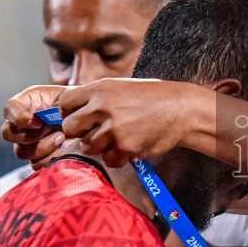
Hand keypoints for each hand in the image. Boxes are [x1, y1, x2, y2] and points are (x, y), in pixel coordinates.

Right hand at [1, 84, 71, 163]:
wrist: (89, 121)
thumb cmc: (77, 105)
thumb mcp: (68, 97)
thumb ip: (54, 102)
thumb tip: (42, 111)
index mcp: (27, 103)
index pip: (10, 109)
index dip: (18, 117)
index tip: (36, 122)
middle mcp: (22, 123)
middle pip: (8, 133)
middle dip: (28, 135)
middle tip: (51, 130)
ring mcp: (28, 142)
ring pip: (21, 151)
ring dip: (43, 147)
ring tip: (62, 138)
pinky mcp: (38, 157)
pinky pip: (35, 164)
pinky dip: (50, 158)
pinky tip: (63, 150)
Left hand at [52, 77, 203, 166]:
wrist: (182, 109)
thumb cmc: (152, 98)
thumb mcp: (120, 87)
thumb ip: (95, 97)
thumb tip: (70, 110)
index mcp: (100, 88)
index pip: (64, 103)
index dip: (69, 113)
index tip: (79, 117)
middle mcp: (102, 107)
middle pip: (70, 128)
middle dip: (80, 132)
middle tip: (95, 131)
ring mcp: (113, 128)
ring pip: (88, 146)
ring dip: (100, 146)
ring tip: (118, 137)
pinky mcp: (125, 147)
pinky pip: (108, 159)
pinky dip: (117, 157)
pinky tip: (130, 145)